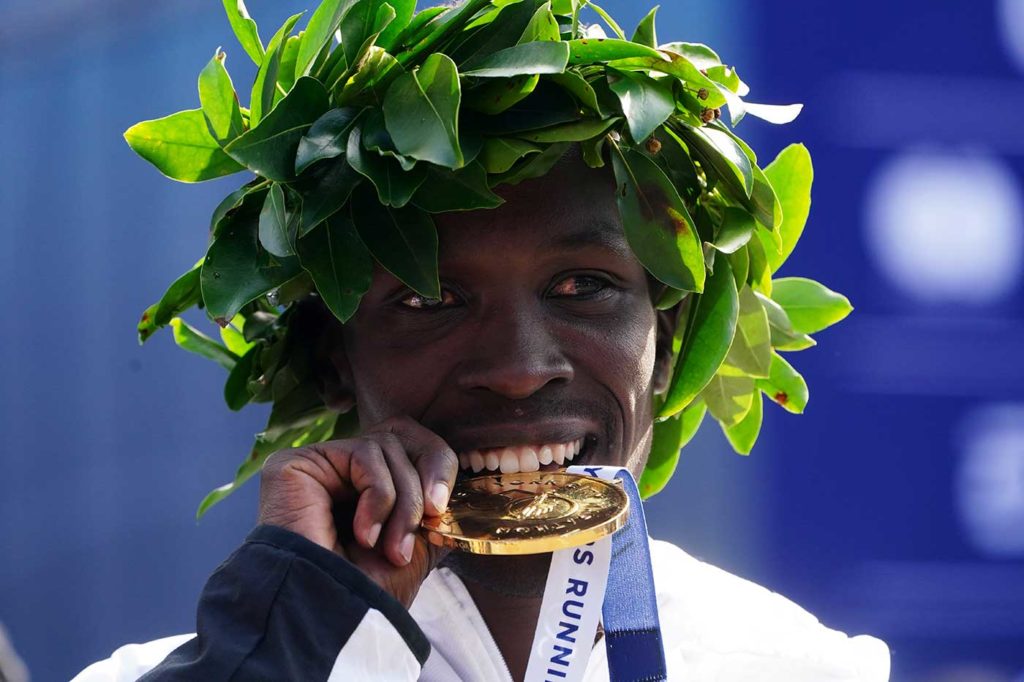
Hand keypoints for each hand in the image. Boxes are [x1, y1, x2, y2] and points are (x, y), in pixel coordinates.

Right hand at [257, 416, 457, 607]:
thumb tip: (460, 485)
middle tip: (433, 515)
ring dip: (404, 500)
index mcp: (364, 487)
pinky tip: (365, 535)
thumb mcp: (418, 545)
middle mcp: (339, 471)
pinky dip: (379, 496)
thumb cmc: (368, 592)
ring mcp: (318, 465)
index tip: (443, 512)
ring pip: (387, 445)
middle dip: (429, 474)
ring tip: (391, 547)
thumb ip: (432, 507)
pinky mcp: (297, 464)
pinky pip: (365, 453)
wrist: (332, 617)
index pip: (410, 445)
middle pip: (402, 433)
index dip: (439, 467)